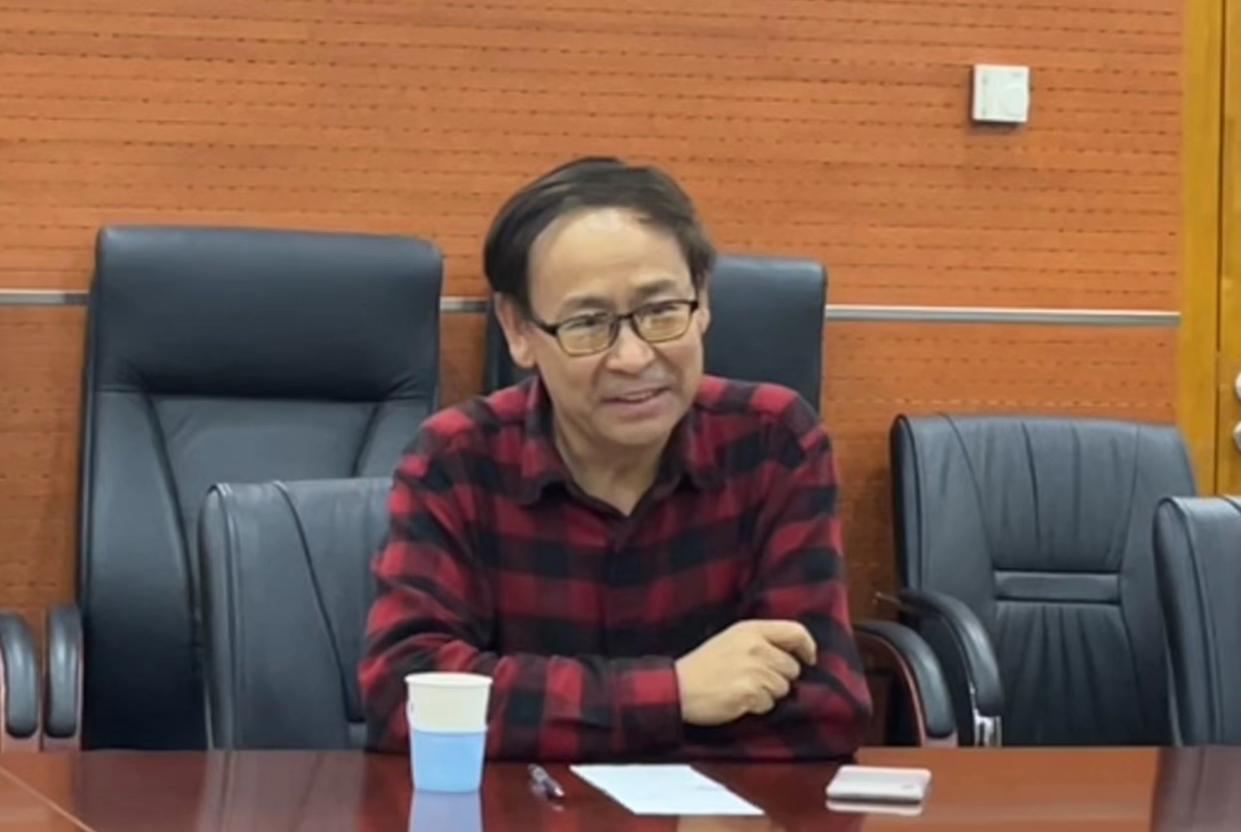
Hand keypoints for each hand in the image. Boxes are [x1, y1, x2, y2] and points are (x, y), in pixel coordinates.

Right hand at [674, 620, 816, 725]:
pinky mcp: (749, 692)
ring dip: (768, 694)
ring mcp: (753, 670)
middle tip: (756, 680)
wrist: (678, 687)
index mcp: (751, 630)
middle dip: (780, 678)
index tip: (809, 659)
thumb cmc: (703, 666)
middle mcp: (755, 647)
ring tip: (743, 689)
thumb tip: (793, 655)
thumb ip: (761, 641)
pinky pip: (769, 704)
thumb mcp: (731, 640)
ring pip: (783, 688)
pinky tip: (738, 699)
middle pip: (792, 667)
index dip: (807, 647)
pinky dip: (757, 707)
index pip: (795, 632)